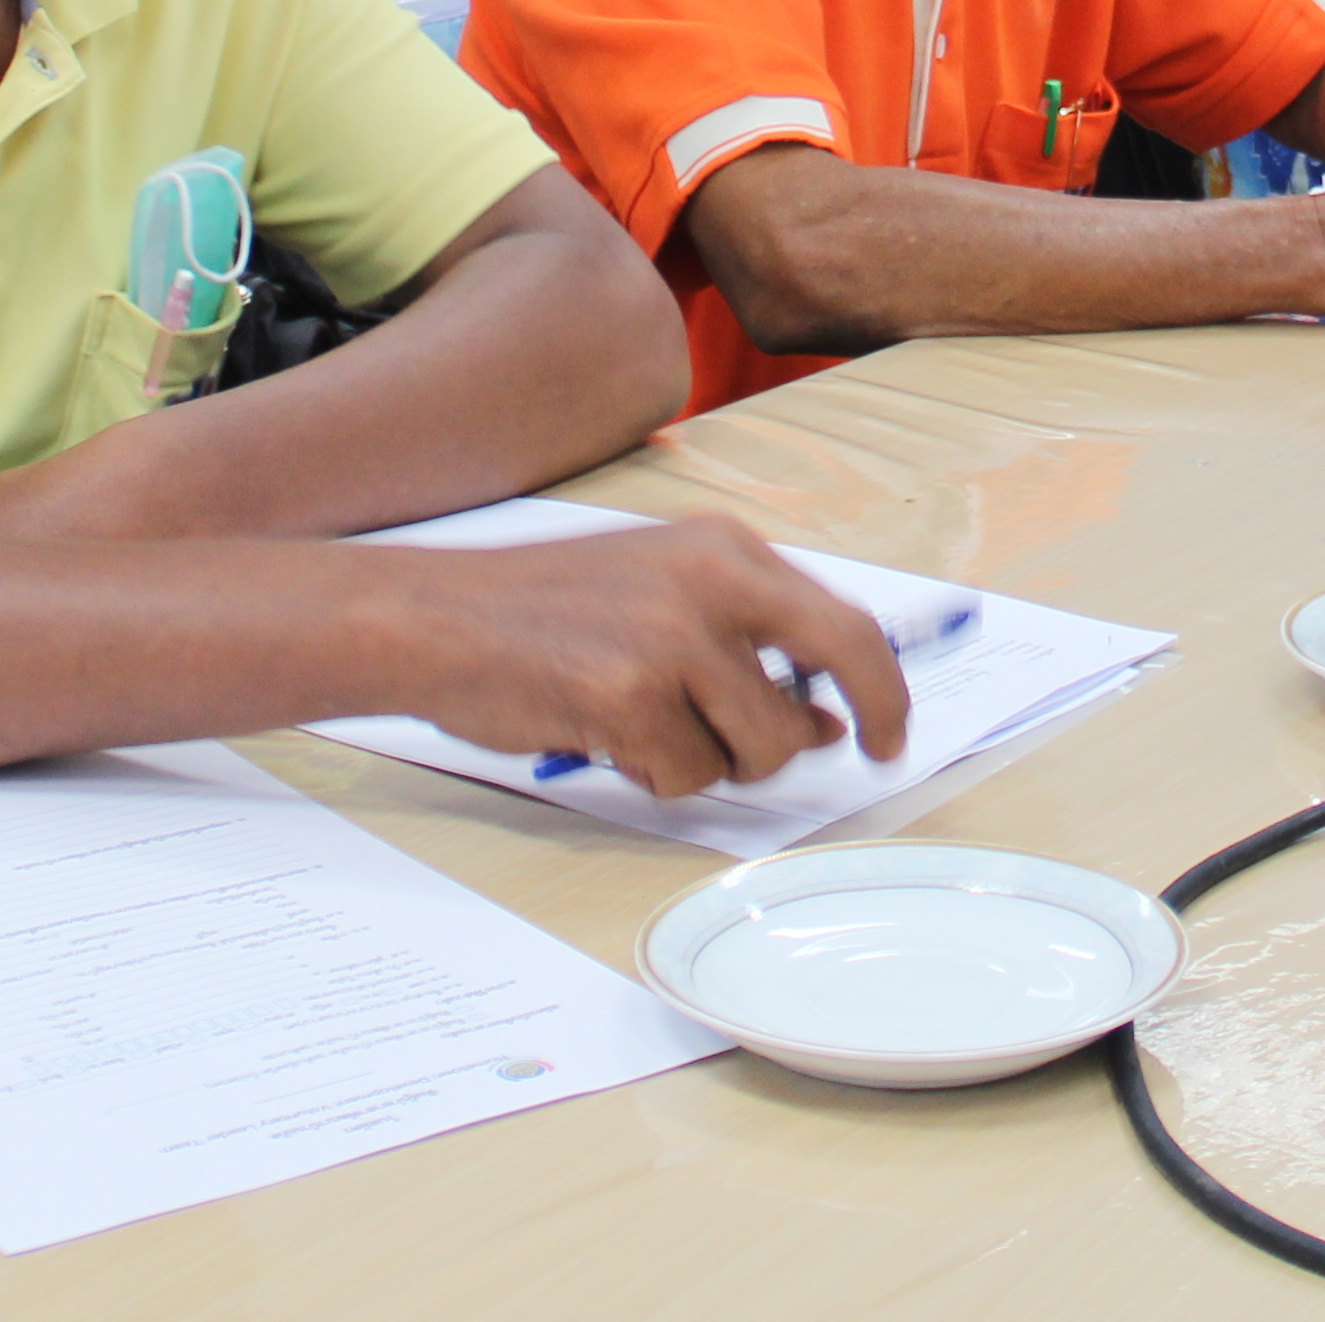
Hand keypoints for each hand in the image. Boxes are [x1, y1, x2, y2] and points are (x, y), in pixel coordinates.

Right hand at [397, 516, 910, 796]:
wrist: (435, 620)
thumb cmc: (542, 615)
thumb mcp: (657, 596)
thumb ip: (744, 647)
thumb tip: (823, 721)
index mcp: (723, 548)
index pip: (843, 618)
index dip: (883, 682)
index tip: (889, 727)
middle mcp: (711, 581)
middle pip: (834, 666)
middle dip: (851, 723)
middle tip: (857, 753)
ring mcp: (671, 639)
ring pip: (759, 744)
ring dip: (717, 761)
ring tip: (655, 733)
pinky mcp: (628, 697)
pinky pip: (686, 776)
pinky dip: (656, 776)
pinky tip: (609, 739)